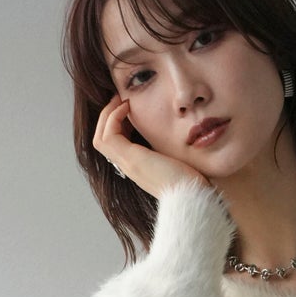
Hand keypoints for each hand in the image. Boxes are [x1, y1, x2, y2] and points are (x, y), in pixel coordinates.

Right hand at [93, 96, 216, 200]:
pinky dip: (113, 117)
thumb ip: (171, 148)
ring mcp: (128, 164)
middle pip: (102, 141)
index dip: (117, 124)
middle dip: (108, 117)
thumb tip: (181, 133)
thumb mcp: (178, 159)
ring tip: (122, 101)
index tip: (130, 108)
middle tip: (121, 100)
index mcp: (139, 167)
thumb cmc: (193, 181)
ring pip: (100, 138)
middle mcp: (130, 167)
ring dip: (108, 115)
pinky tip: (128, 107)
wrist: (195, 197)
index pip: (115, 145)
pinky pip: (108, 135)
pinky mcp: (131, 160)